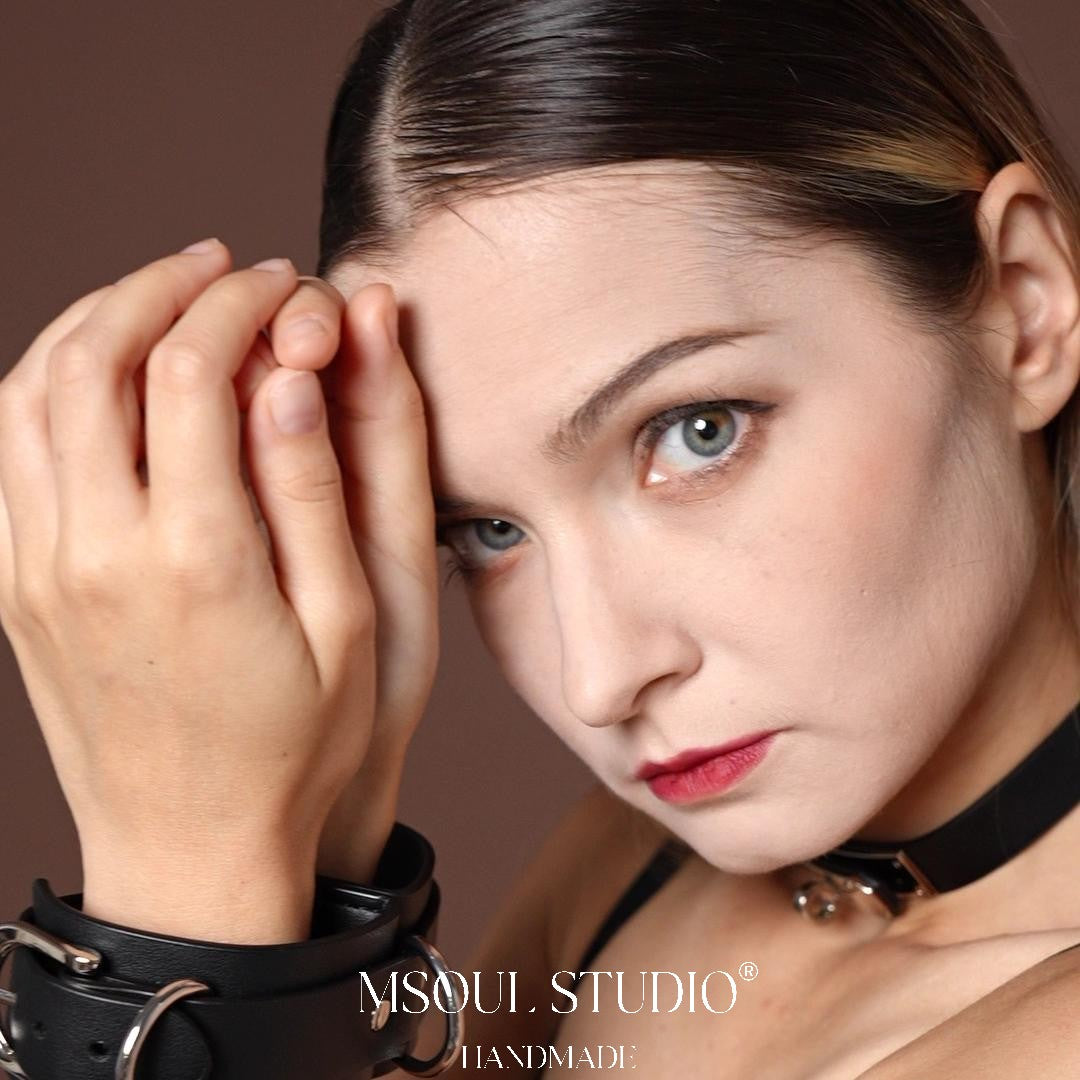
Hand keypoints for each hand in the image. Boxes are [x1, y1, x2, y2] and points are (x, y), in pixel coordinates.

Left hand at [0, 240, 421, 939]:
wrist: (193, 851)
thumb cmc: (297, 746)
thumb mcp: (352, 626)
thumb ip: (321, 492)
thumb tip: (295, 375)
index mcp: (196, 555)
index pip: (197, 368)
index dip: (241, 304)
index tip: (283, 285)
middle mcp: (96, 549)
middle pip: (95, 355)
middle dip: (159, 285)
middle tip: (217, 265)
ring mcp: (38, 568)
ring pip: (31, 390)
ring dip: (93, 321)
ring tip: (158, 300)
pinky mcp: (14, 589)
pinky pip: (5, 451)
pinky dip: (46, 384)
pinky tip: (100, 378)